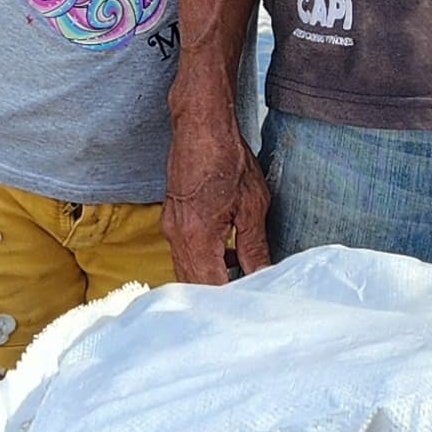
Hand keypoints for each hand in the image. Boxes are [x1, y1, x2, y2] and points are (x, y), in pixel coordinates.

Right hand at [164, 100, 271, 283]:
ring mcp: (170, 228)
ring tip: (242, 278)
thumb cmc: (227, 158)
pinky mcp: (172, 219)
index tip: (250, 305)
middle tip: (247, 300)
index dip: (230, 301)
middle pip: (193, 284)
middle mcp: (176, 237)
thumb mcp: (252, 206)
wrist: (200, 125)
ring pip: (187, 270)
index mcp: (196, 237)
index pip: (209, 287)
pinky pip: (184, 253)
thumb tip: (262, 275)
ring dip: (211, 279)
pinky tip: (228, 254)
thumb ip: (254, 246)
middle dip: (218, 296)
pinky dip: (204, 261)